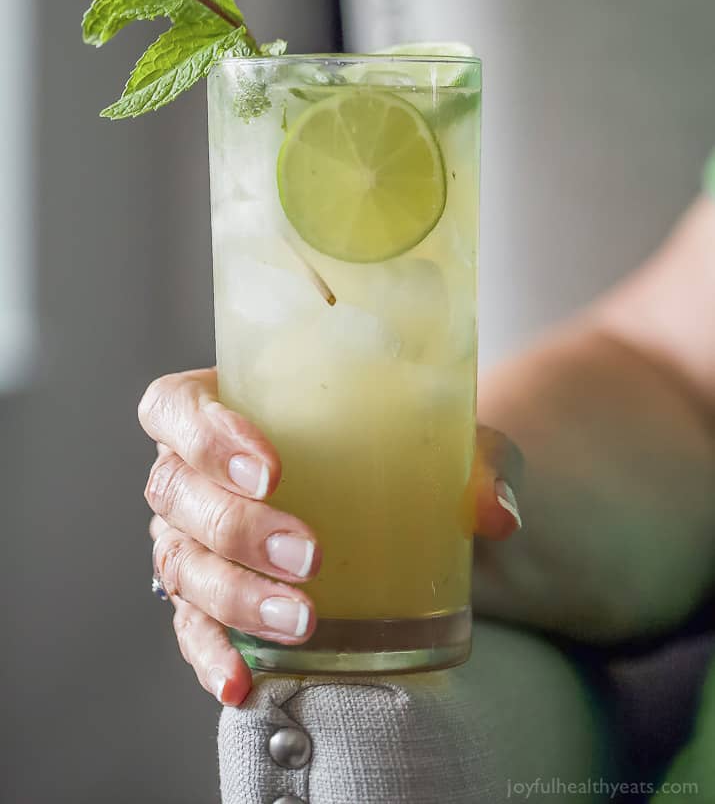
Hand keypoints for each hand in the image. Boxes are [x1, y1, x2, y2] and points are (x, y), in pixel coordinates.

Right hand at [141, 368, 522, 705]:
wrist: (385, 500)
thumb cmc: (392, 448)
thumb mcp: (437, 439)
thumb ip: (474, 460)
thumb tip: (497, 512)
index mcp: (225, 404)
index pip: (176, 407)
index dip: (205, 434)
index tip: (271, 469)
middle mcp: (191, 472)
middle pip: (176, 493)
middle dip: (238, 528)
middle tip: (308, 555)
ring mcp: (190, 538)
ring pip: (181, 564)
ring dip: (235, 594)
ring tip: (302, 620)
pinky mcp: (204, 600)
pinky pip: (191, 629)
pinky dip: (212, 656)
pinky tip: (245, 681)